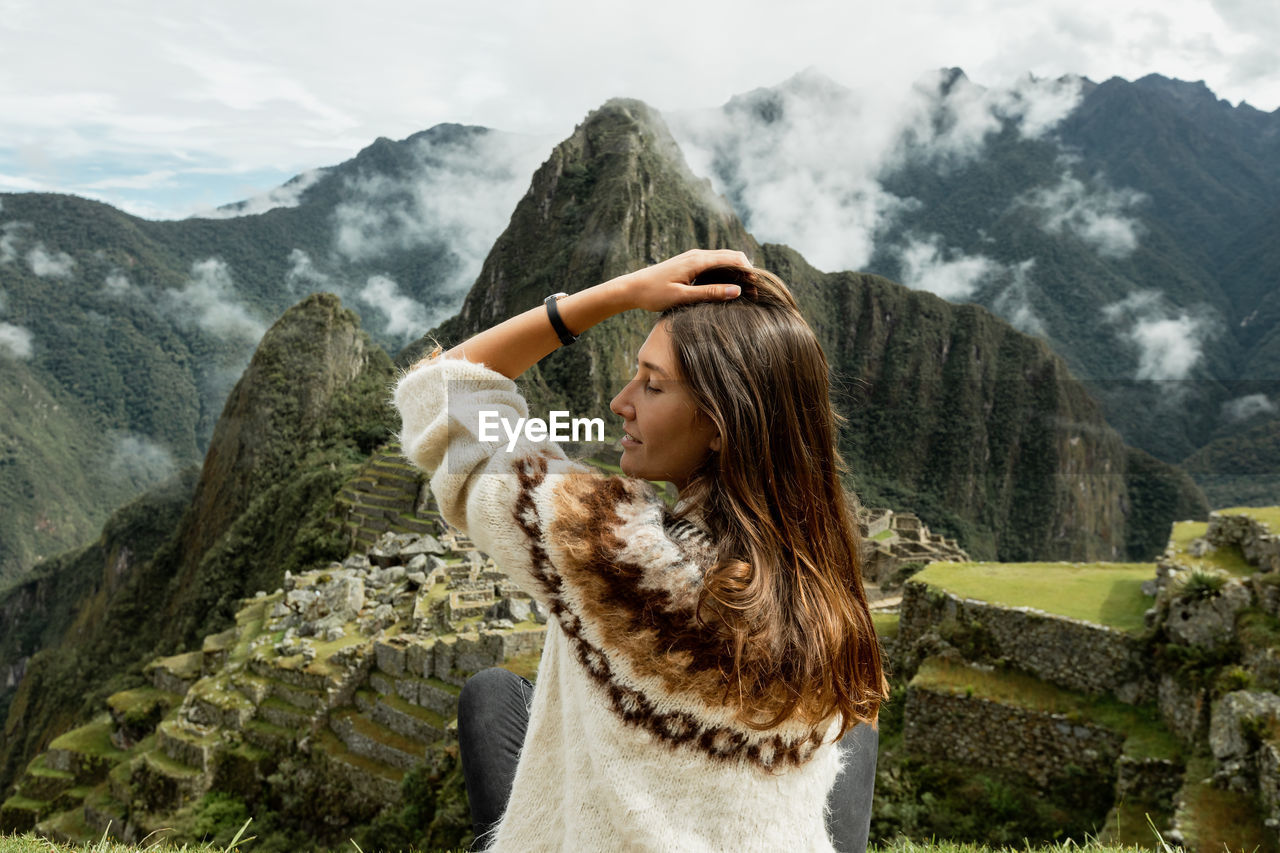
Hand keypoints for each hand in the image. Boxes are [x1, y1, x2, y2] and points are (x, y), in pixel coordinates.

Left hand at [620, 249, 751, 312]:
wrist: (633, 288)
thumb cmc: (655, 294)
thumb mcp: (683, 297)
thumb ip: (710, 293)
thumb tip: (737, 290)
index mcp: (698, 260)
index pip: (734, 258)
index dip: (749, 272)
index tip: (756, 290)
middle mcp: (698, 254)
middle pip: (732, 256)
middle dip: (746, 272)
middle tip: (754, 294)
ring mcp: (694, 257)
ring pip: (724, 259)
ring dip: (737, 273)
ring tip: (745, 293)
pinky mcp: (691, 263)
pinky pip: (715, 264)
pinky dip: (726, 273)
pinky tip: (728, 288)